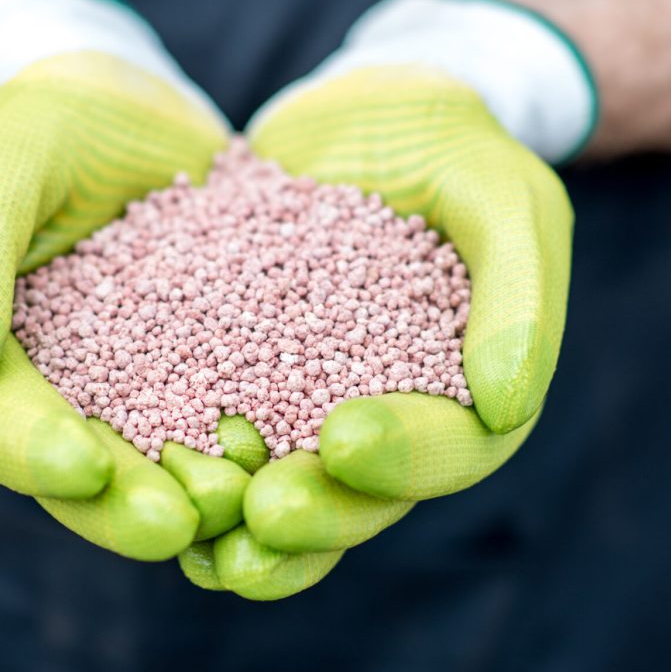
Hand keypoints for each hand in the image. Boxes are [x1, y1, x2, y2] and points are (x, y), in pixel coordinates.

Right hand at [0, 0, 254, 559]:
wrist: (122, 102)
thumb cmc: (39, 129)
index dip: (31, 452)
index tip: (81, 468)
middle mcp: (67, 390)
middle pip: (85, 468)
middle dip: (124, 506)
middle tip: (176, 528)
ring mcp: (141, 384)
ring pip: (164, 459)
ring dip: (199, 495)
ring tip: (245, 511)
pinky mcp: (211, 362)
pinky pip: (232, 410)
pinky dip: (261, 441)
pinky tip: (301, 455)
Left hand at [181, 0, 585, 597]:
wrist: (357, 117)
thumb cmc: (445, 144)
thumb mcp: (501, 193)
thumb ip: (517, 292)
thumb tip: (504, 408)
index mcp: (465, 388)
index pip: (450, 448)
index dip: (405, 456)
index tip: (343, 440)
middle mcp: (388, 413)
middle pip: (363, 495)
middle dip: (319, 517)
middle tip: (264, 519)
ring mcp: (312, 403)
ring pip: (290, 487)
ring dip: (249, 529)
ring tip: (206, 554)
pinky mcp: (244, 375)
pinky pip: (218, 432)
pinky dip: (190, 468)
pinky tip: (152, 485)